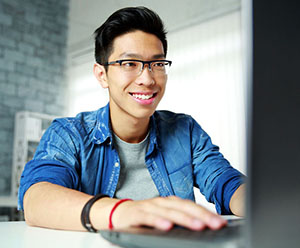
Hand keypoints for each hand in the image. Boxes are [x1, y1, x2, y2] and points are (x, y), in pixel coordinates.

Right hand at [111, 196, 226, 230]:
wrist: (117, 212)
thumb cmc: (143, 216)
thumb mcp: (164, 218)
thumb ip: (179, 220)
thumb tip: (201, 227)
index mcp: (169, 203)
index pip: (191, 206)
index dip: (206, 213)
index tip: (221, 223)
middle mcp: (161, 202)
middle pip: (183, 207)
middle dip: (201, 215)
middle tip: (216, 224)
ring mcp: (149, 207)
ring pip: (168, 212)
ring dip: (184, 219)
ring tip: (198, 226)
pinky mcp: (136, 214)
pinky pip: (148, 218)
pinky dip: (158, 221)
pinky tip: (167, 227)